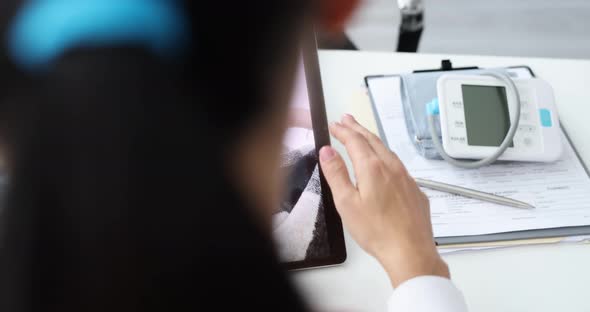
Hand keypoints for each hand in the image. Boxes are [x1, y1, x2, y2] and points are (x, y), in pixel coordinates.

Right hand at [319, 114, 448, 286]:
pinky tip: (385, 164)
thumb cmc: (377, 231)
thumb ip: (336, 174)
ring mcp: (406, 178)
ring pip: (388, 151)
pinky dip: (387, 156)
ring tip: (363, 136)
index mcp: (373, 168)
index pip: (355, 141)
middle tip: (347, 120)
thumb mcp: (347, 203)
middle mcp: (392, 168)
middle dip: (358, 128)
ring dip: (373, 140)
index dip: (343, 130)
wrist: (410, 251)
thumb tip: (327, 151)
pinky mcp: (415, 190)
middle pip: (372, 140)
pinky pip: (399, 166)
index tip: (334, 125)